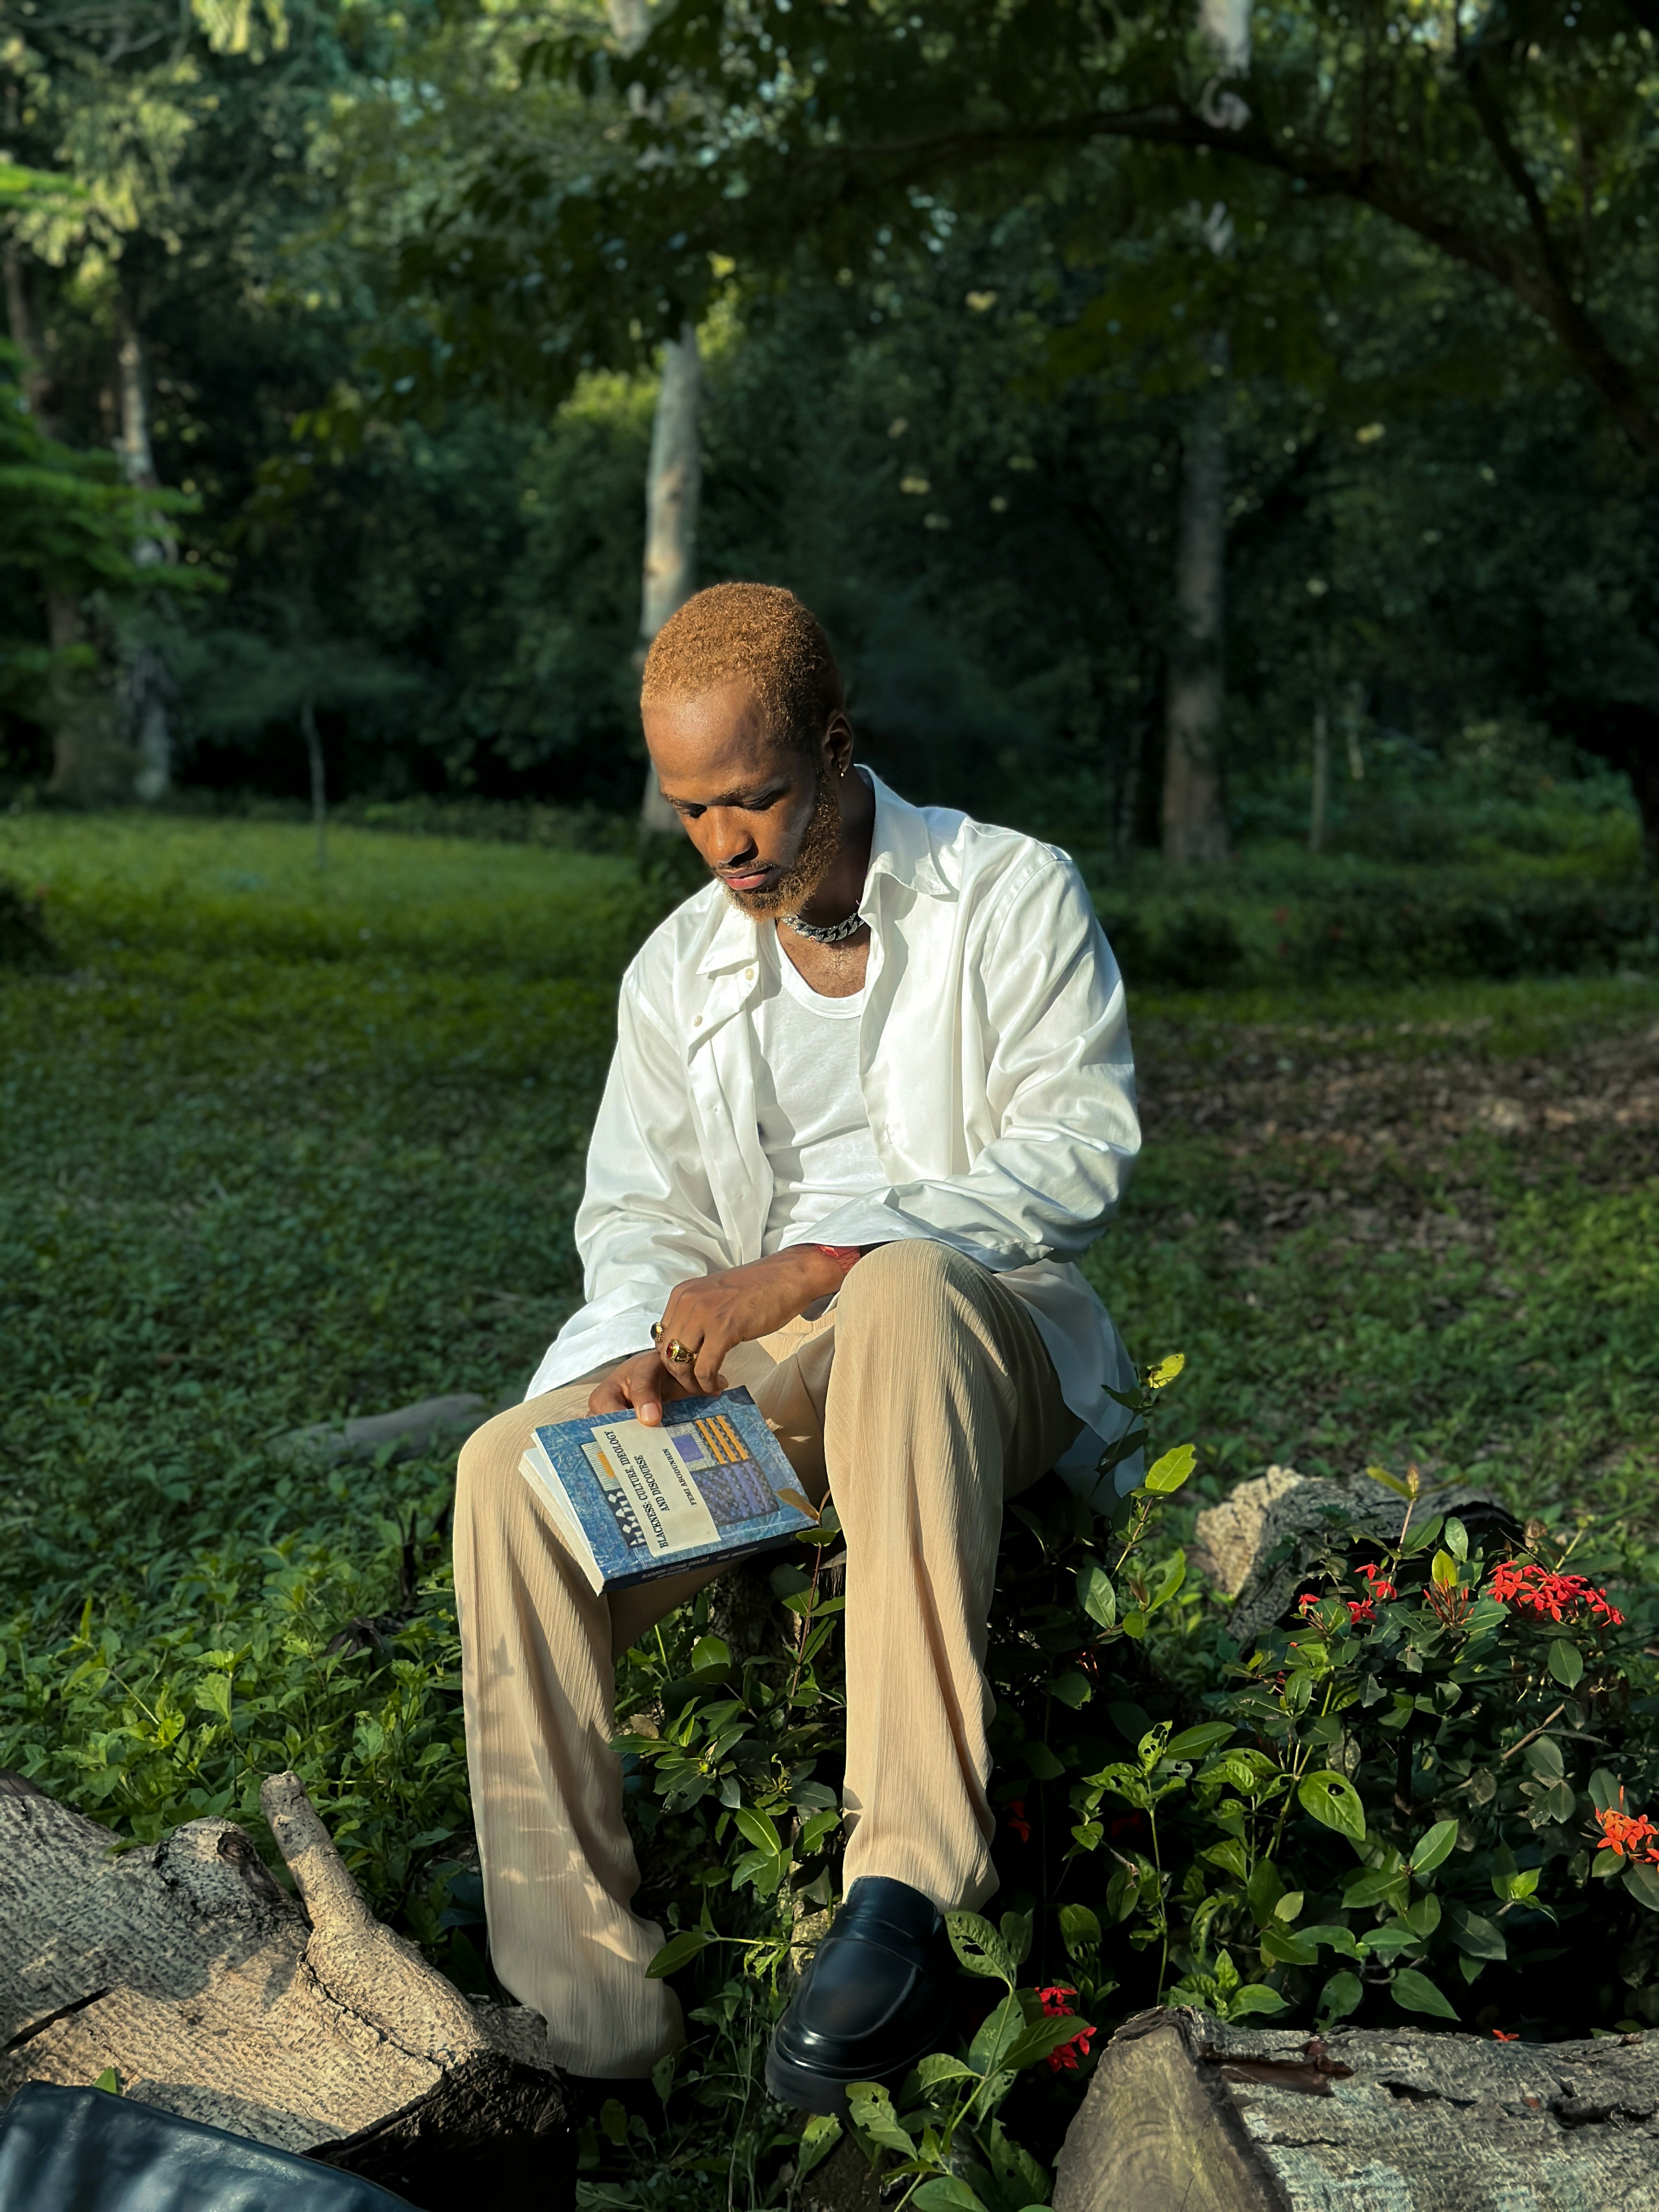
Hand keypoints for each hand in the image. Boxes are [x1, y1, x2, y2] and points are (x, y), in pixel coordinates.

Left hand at [589, 1248, 848, 1422]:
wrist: (787, 1278)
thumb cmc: (756, 1290)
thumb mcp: (714, 1298)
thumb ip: (695, 1317)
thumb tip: (683, 1349)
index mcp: (682, 1294)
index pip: (660, 1337)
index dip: (672, 1361)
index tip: (689, 1372)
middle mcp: (687, 1301)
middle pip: (665, 1353)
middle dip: (679, 1376)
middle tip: (697, 1385)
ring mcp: (704, 1314)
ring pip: (680, 1363)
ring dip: (692, 1384)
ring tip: (709, 1386)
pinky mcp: (724, 1329)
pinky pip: (704, 1368)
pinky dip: (708, 1383)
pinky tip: (720, 1382)